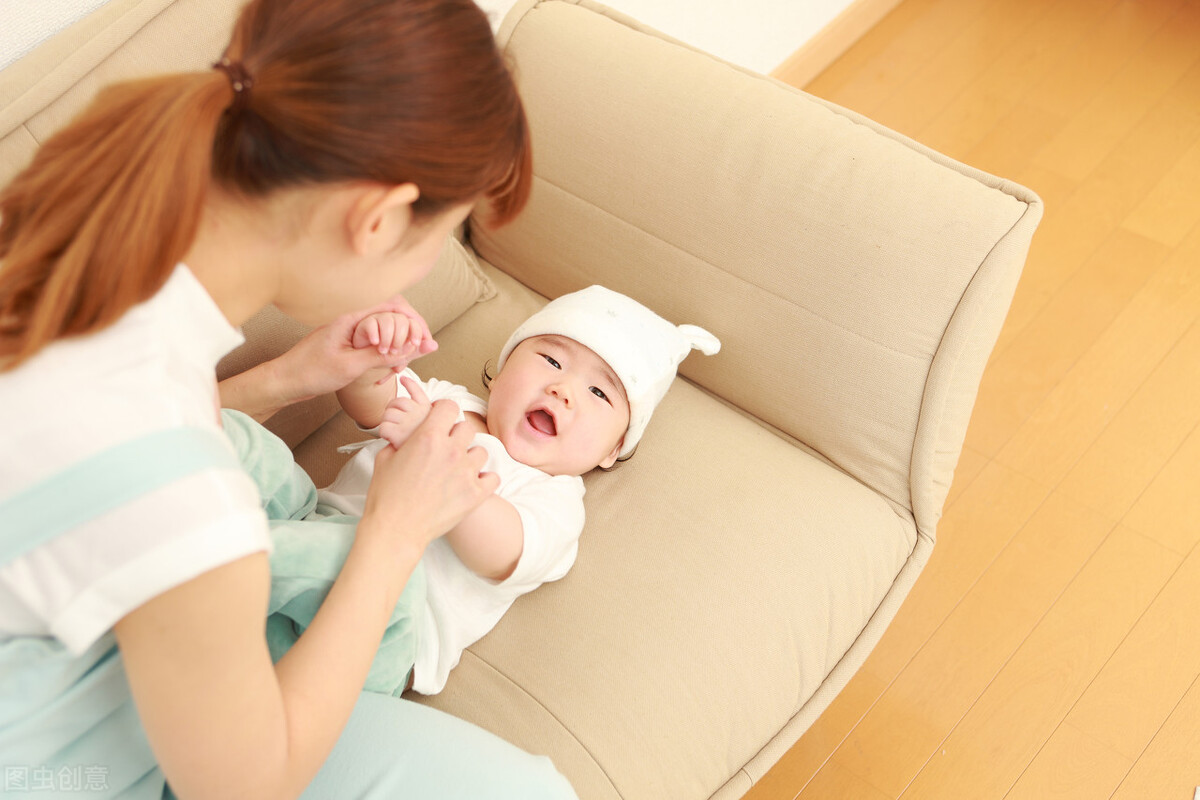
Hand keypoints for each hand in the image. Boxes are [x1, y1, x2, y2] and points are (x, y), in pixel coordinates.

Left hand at [275, 295, 437, 401]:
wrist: (285, 381)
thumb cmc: (311, 372)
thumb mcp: (351, 366)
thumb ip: (381, 356)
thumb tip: (411, 349)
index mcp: (352, 317)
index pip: (393, 304)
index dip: (414, 319)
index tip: (425, 338)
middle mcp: (353, 319)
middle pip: (393, 313)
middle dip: (411, 330)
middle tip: (423, 350)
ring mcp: (351, 330)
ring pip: (387, 327)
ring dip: (401, 342)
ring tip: (406, 360)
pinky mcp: (349, 342)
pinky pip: (377, 339)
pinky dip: (389, 349)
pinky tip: (392, 364)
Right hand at [362, 399, 499, 551]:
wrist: (395, 530)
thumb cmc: (386, 496)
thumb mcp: (385, 458)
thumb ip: (402, 440)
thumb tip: (407, 436)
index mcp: (428, 437)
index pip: (450, 407)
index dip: (444, 412)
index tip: (441, 421)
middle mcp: (451, 451)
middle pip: (467, 428)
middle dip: (456, 436)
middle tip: (446, 450)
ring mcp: (466, 472)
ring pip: (481, 452)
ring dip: (470, 458)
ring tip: (457, 470)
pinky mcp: (476, 494)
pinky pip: (493, 477)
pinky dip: (484, 480)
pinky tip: (471, 485)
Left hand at [378, 375, 432, 446]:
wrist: (426, 467)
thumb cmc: (428, 447)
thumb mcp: (433, 421)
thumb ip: (420, 399)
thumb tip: (404, 377)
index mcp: (429, 411)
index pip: (416, 391)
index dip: (408, 384)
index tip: (403, 378)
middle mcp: (420, 414)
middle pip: (396, 402)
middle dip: (393, 410)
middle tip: (399, 423)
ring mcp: (409, 424)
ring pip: (388, 414)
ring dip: (388, 422)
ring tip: (397, 433)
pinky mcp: (398, 436)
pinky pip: (383, 427)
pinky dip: (384, 433)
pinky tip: (391, 436)